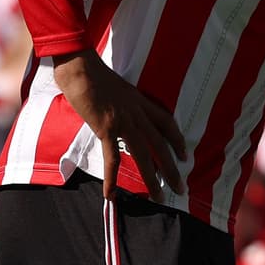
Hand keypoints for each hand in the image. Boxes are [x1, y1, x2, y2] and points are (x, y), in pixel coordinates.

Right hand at [52, 48, 185, 197]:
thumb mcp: (114, 85)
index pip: (166, 121)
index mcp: (139, 100)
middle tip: (181, 187)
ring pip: (144, 155)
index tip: (184, 154)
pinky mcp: (107, 129)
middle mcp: (136, 112)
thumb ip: (119, 99)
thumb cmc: (91, 71)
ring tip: (158, 197)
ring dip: (152, 179)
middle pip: (160, 144)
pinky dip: (111, 178)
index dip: (177, 139)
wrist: (80, 67)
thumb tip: (114, 108)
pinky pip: (112, 158)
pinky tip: (110, 194)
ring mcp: (123, 121)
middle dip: (172, 168)